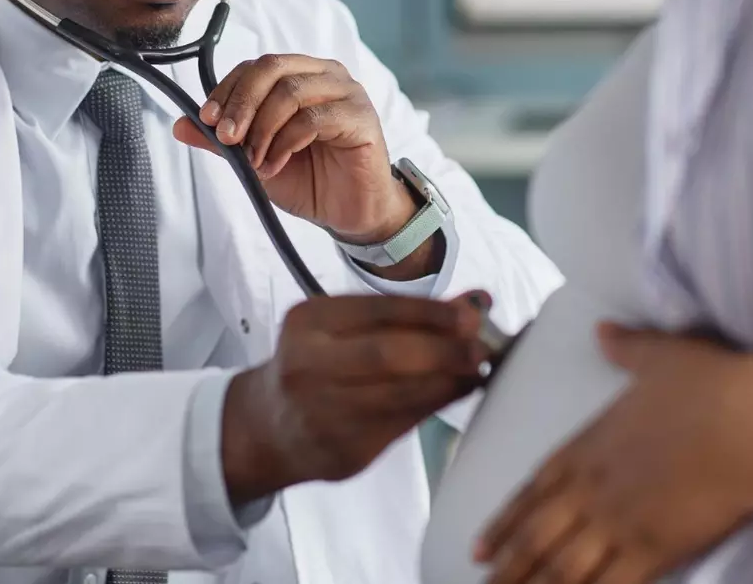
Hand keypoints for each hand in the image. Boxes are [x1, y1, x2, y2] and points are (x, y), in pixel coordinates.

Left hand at [173, 54, 416, 245]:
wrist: (349, 213)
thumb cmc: (309, 180)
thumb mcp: (254, 160)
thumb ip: (223, 142)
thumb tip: (181, 125)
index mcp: (300, 75)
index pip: (257, 66)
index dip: (228, 89)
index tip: (206, 119)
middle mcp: (325, 75)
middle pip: (272, 67)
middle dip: (241, 102)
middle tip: (226, 137)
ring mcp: (347, 92)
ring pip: (291, 91)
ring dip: (263, 128)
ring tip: (254, 161)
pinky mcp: (361, 117)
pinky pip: (315, 118)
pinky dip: (286, 142)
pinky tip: (275, 164)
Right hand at [221, 292, 490, 505]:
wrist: (269, 426)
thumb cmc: (316, 365)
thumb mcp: (342, 328)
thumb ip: (403, 316)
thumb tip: (475, 302)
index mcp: (308, 321)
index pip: (378, 309)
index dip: (430, 312)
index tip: (473, 312)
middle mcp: (307, 364)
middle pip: (386, 354)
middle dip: (443, 349)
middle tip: (482, 346)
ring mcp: (322, 411)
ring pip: (399, 394)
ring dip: (448, 380)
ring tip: (477, 369)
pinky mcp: (343, 449)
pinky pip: (402, 423)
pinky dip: (436, 404)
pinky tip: (457, 391)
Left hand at [477, 324, 752, 583]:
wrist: (749, 423)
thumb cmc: (708, 386)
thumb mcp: (659, 356)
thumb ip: (626, 347)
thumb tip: (603, 329)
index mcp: (586, 447)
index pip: (532, 490)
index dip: (504, 522)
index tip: (479, 547)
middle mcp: (592, 490)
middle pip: (536, 536)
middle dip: (508, 566)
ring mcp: (618, 524)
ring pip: (562, 568)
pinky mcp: (653, 552)